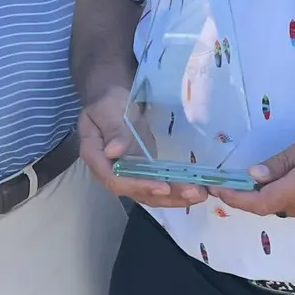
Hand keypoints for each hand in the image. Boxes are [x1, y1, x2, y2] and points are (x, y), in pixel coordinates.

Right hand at [78, 86, 208, 208]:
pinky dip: (175, 190)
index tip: (162, 187)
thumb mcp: (107, 109)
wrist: (113, 97)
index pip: (115, 180)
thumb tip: (113, 152)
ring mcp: (127, 174)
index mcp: (95, 157)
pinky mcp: (142, 171)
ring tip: (199, 194)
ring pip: (149, 194)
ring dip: (174, 197)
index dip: (139, 186)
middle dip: (165, 196)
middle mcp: (110, 172)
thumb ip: (112, 130)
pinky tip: (195, 190)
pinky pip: (157, 186)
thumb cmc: (108, 100)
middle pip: (136, 192)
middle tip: (192, 193)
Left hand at [217, 123, 294, 221]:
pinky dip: (282, 197)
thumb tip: (254, 175)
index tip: (217, 189)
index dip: (236, 199)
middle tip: (228, 179)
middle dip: (246, 196)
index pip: (263, 202)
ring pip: (283, 209)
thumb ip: (285, 160)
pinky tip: (278, 181)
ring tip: (251, 177)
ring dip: (265, 196)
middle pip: (270, 207)